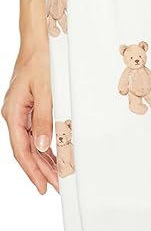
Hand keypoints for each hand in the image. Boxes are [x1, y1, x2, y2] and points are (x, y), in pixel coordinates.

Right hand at [2, 39, 58, 192]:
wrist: (37, 42)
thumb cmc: (39, 61)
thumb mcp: (44, 90)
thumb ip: (43, 118)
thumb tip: (43, 145)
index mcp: (13, 112)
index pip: (21, 150)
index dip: (32, 171)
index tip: (42, 187)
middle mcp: (14, 115)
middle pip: (26, 151)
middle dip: (41, 171)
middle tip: (55, 188)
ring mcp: (21, 113)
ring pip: (31, 145)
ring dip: (44, 162)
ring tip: (57, 178)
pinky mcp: (29, 110)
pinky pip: (35, 135)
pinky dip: (45, 149)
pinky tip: (54, 159)